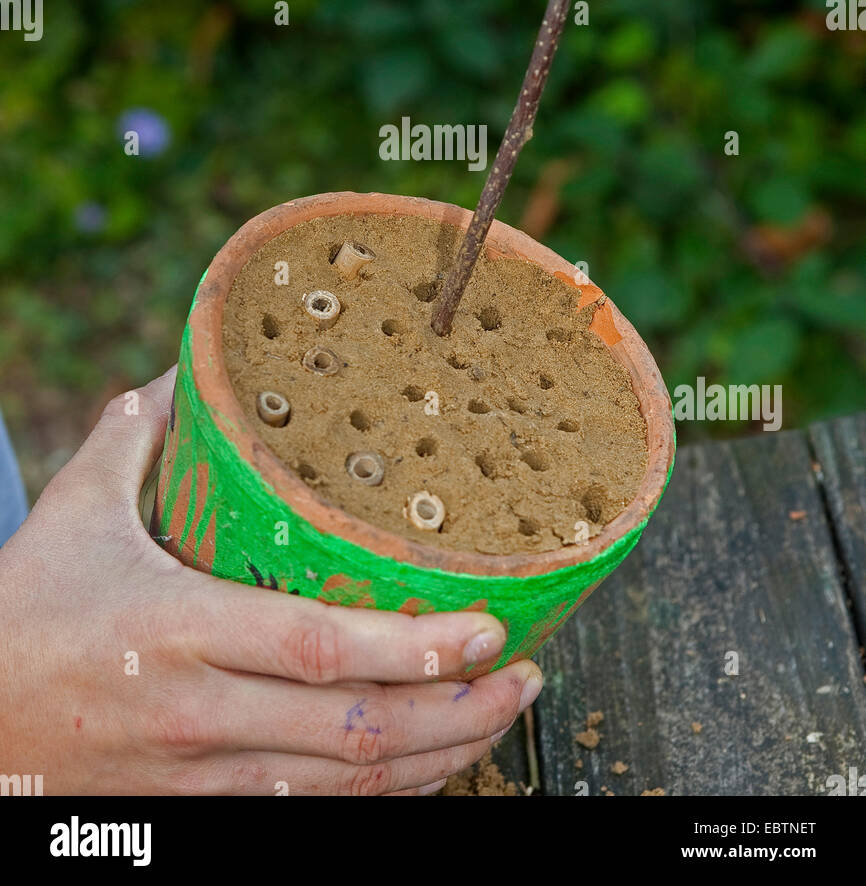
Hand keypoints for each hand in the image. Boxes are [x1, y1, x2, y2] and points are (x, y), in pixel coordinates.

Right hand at [0, 368, 540, 794]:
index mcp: (174, 629)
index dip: (410, 648)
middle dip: (457, 711)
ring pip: (344, 788)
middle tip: (524, 671)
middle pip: (353, 734)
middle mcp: (198, 715)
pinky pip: (311, 814)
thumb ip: (136, 435)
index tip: (487, 624)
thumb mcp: (75, 511)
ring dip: (439, 759)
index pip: (314, 650)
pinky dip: (383, 797)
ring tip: (502, 712)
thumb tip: (183, 366)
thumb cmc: (24, 611)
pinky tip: (432, 764)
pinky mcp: (201, 811)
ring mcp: (202, 777)